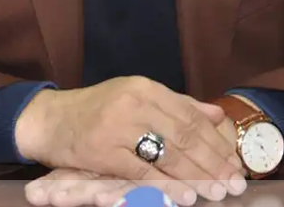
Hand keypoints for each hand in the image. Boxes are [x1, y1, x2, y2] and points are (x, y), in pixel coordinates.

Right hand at [15, 76, 246, 204]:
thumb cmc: (95, 111)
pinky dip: (167, 185)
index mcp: (145, 88)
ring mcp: (117, 126)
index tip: (235, 163)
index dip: (216, 142)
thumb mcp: (135, 97)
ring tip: (218, 192)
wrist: (48, 120)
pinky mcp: (103, 150)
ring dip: (197, 177)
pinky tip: (185, 196)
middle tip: (234, 184)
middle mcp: (133, 102)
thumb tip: (217, 115)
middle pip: (184, 136)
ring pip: (168, 154)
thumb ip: (176, 105)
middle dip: (213, 163)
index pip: (190, 116)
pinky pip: (142, 171)